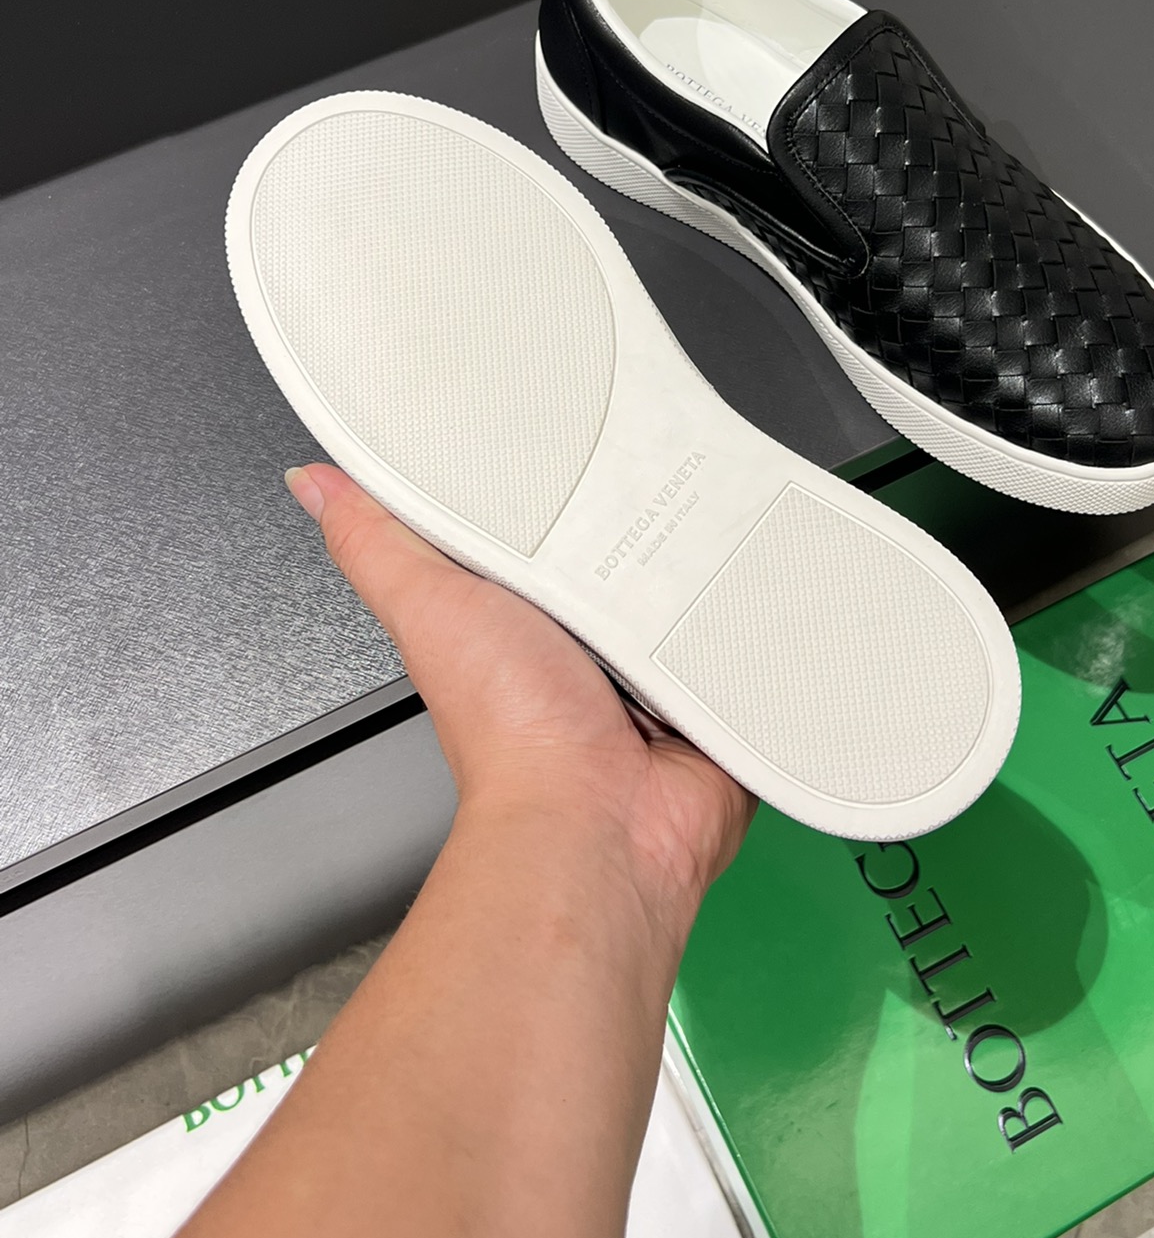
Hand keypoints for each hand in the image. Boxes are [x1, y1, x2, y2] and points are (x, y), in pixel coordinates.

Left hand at [285, 464, 753, 926]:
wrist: (599, 822)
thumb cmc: (511, 732)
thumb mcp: (428, 607)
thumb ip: (375, 540)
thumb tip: (313, 482)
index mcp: (526, 601)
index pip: (547, 510)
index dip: (558, 466)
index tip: (572, 415)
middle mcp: (594, 626)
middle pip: (629, 530)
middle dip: (646, 501)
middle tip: (653, 475)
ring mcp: (661, 654)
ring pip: (696, 567)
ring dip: (708, 551)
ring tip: (702, 533)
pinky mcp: (718, 679)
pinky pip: (750, 622)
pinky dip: (757, 605)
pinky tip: (754, 577)